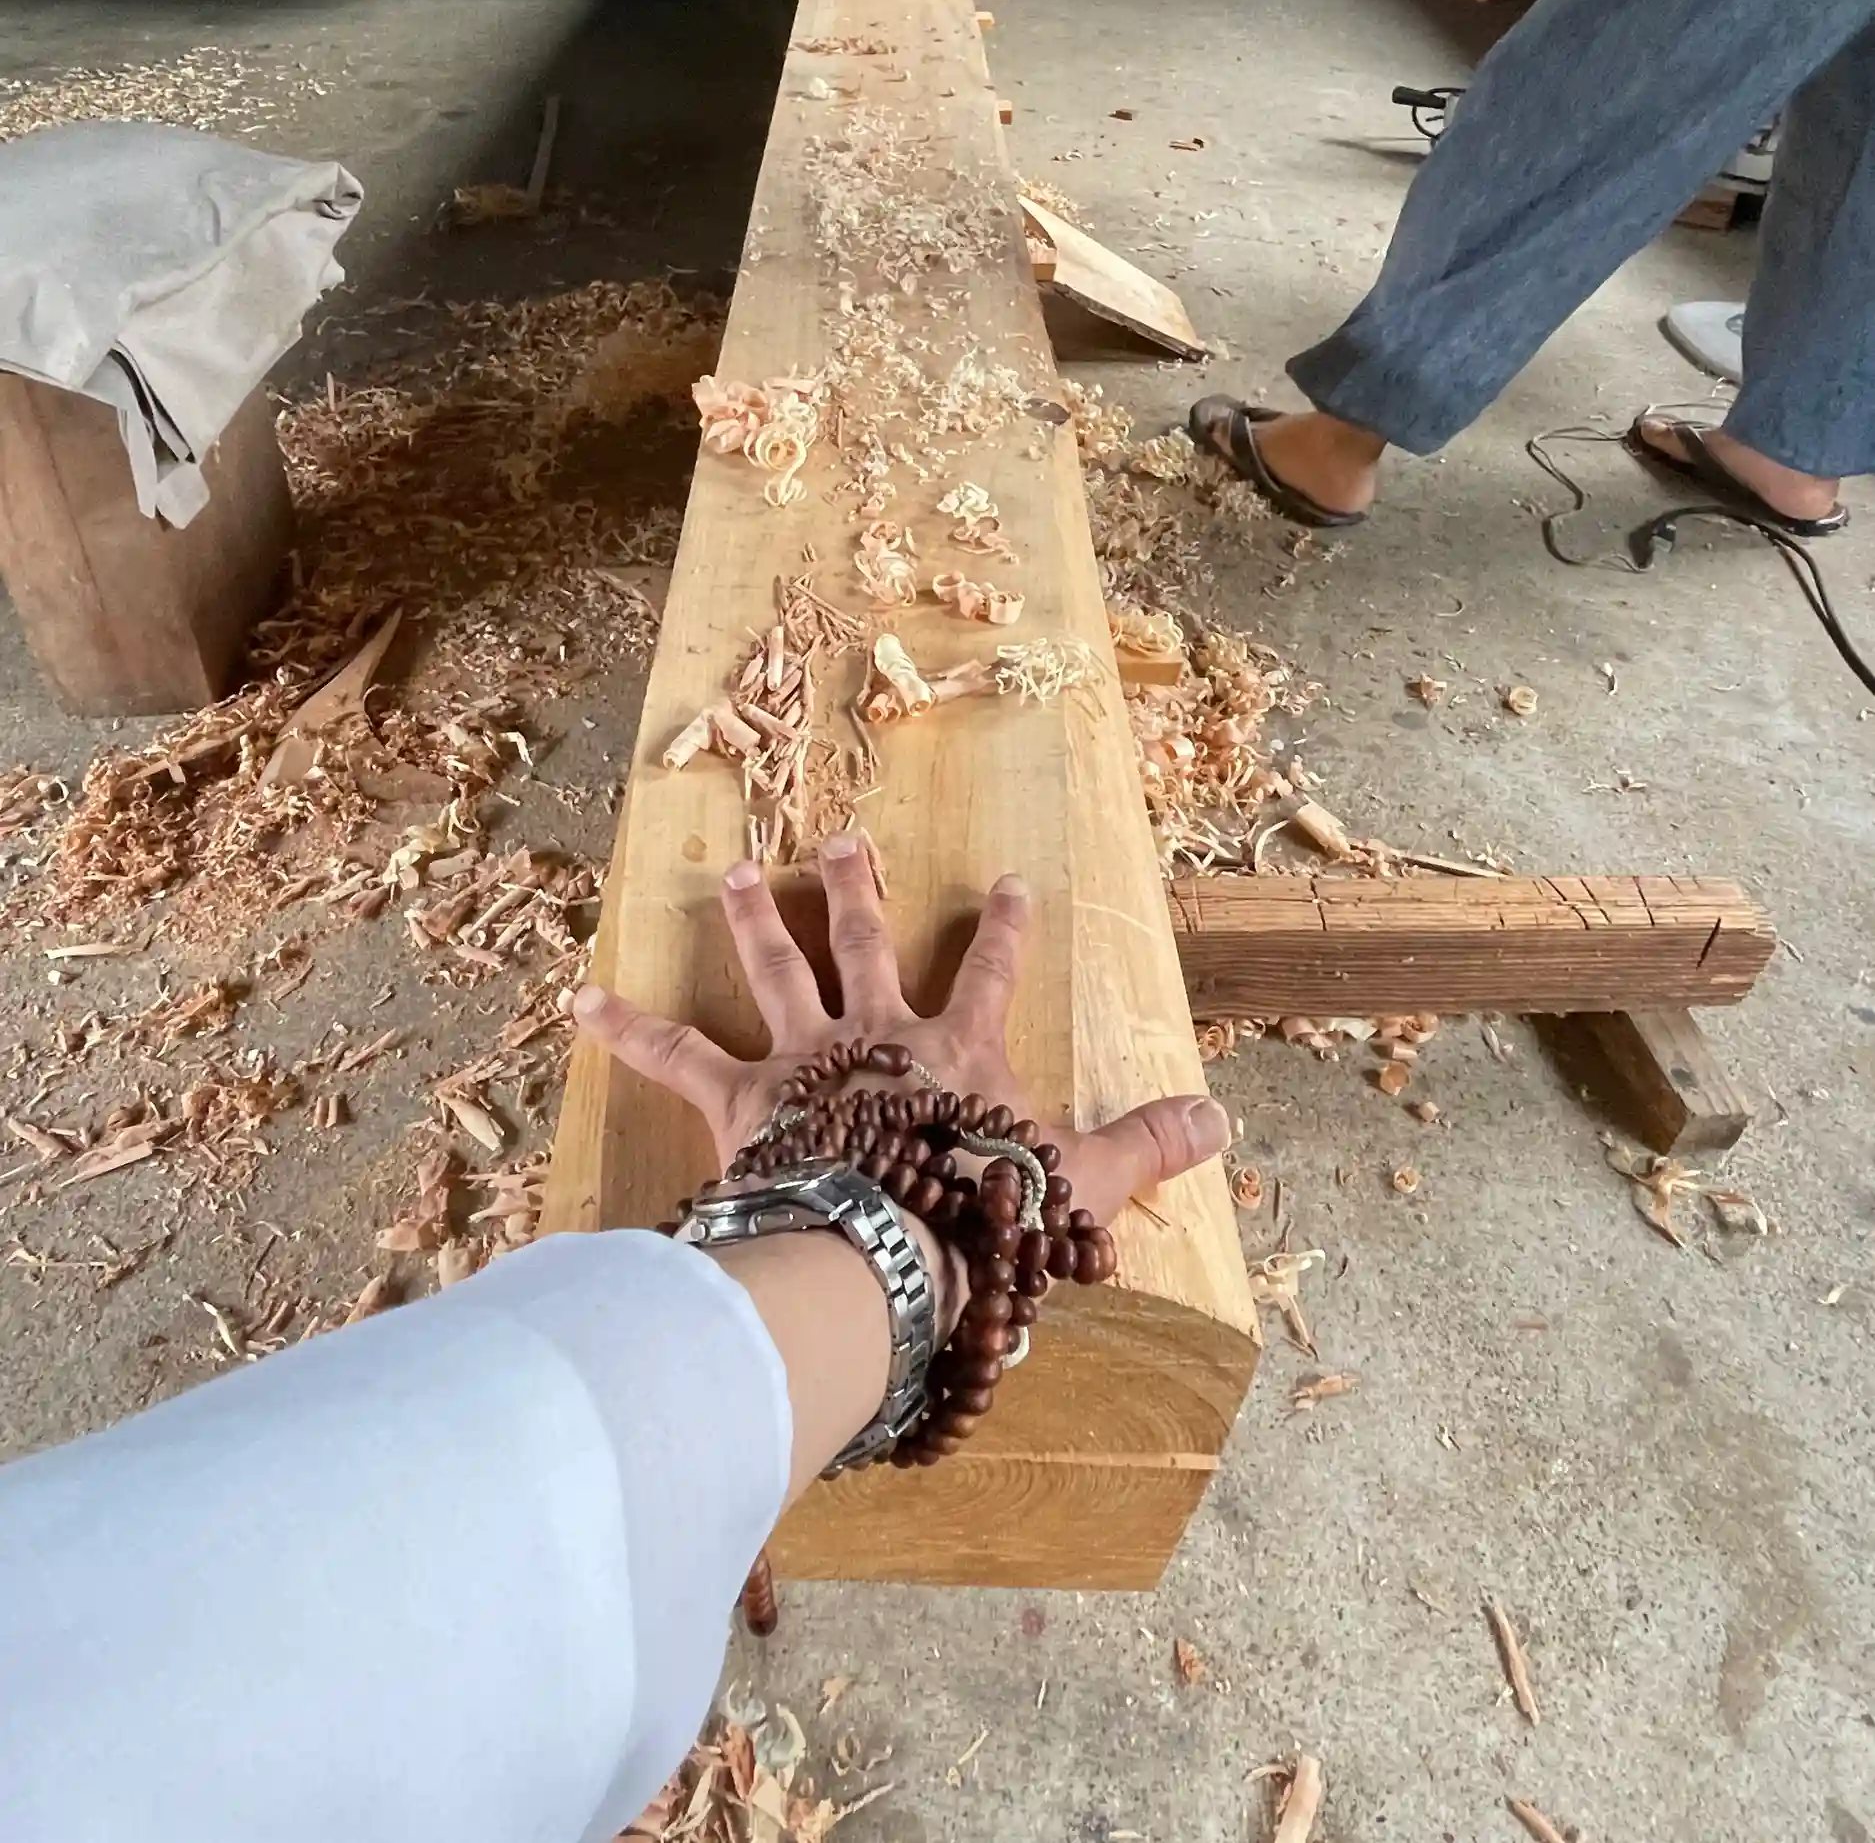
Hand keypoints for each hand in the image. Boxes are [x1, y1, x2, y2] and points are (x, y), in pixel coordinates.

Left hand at [573, 833, 1231, 1231]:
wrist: (890, 1250)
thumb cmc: (982, 1218)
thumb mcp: (1081, 1183)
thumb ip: (1147, 1146)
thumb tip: (1223, 1119)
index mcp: (958, 1056)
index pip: (988, 976)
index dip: (1001, 931)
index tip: (1008, 883)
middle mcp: (878, 1036)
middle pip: (866, 945)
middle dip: (858, 888)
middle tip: (843, 837)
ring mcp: (806, 1059)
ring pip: (777, 970)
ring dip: (757, 918)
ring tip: (737, 868)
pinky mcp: (745, 1098)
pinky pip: (675, 1055)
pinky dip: (623, 1027)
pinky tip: (574, 998)